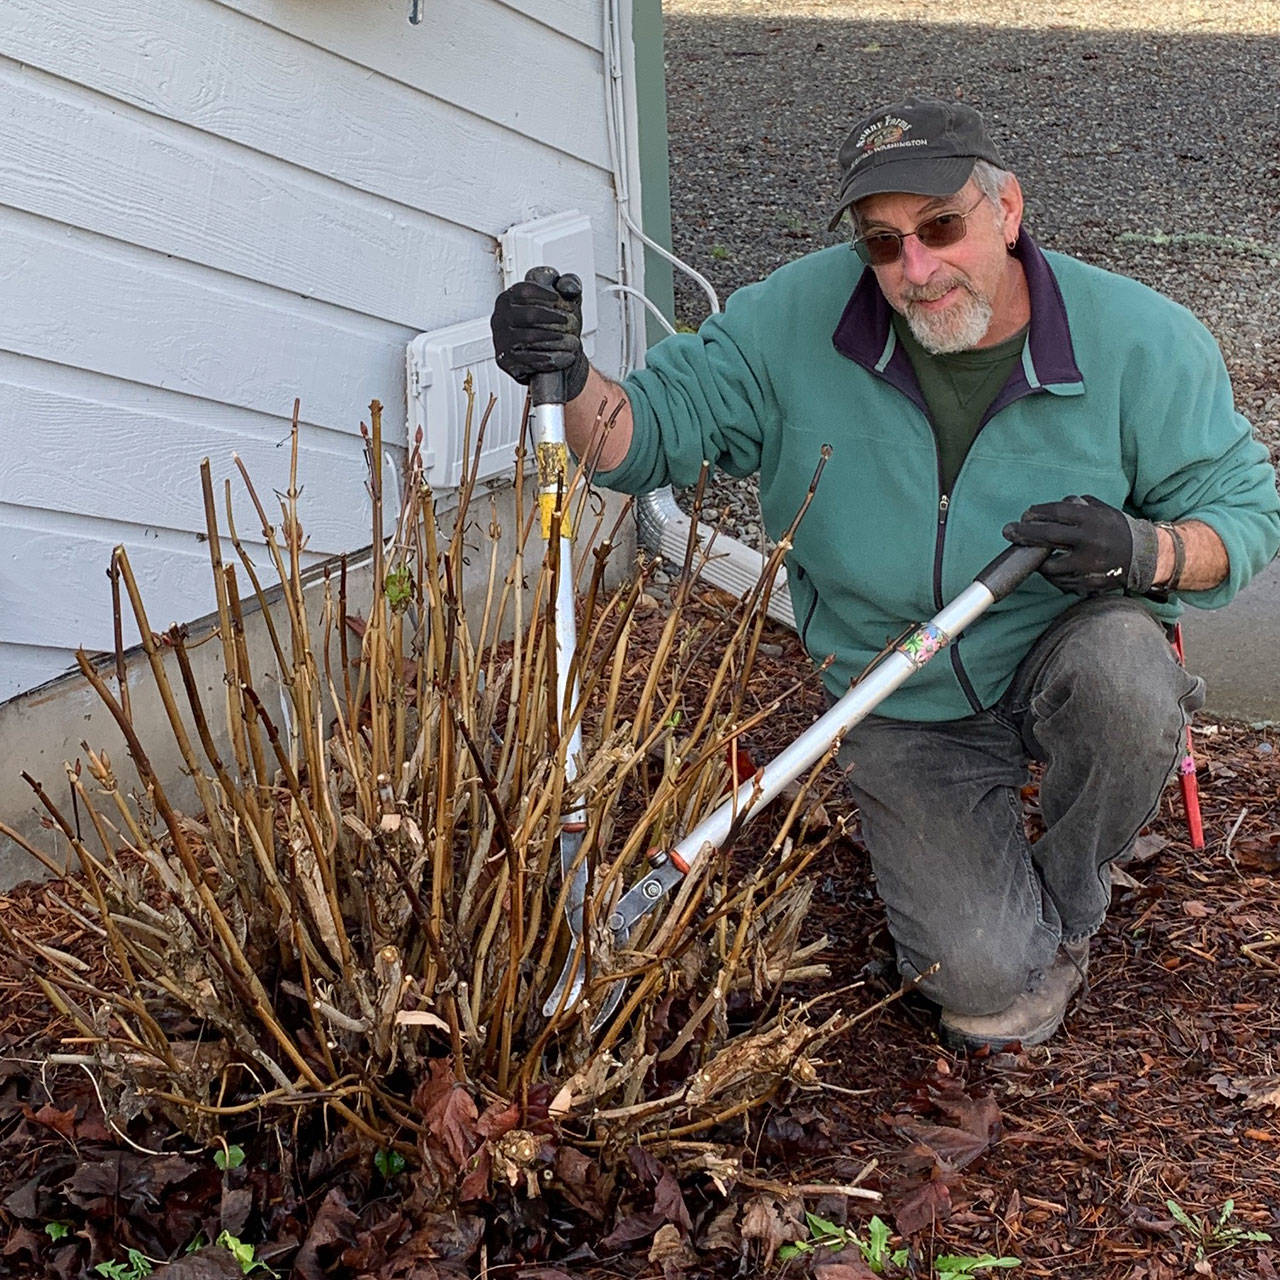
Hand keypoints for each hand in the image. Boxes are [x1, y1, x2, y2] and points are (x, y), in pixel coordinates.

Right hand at [490, 269, 588, 400]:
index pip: (523, 291)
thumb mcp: (563, 301)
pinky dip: (550, 358)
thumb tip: (568, 286)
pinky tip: (566, 356)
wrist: (547, 355)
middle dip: (551, 317)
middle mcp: (500, 318)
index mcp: (508, 299)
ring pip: (529, 337)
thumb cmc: (553, 325)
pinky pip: (529, 359)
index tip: (557, 298)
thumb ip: (568, 285)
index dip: (542, 293)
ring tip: (572, 341)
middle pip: (528, 315)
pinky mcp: (506, 359)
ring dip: (553, 338)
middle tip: (568, 321)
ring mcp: (501, 339)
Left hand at [1002, 495, 1159, 594]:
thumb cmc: (1118, 530)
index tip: (1024, 515)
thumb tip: (1051, 508)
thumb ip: (1079, 507)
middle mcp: (1090, 541)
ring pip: (1051, 565)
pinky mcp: (1089, 582)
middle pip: (1048, 537)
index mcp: (1093, 520)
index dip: (1037, 513)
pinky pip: (1061, 581)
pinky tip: (1047, 568)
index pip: (1057, 513)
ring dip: (1036, 560)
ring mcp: (1089, 564)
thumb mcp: (1103, 511)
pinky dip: (1051, 575)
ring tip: (1030, 554)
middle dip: (1024, 534)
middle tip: (1008, 532)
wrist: (1146, 556)